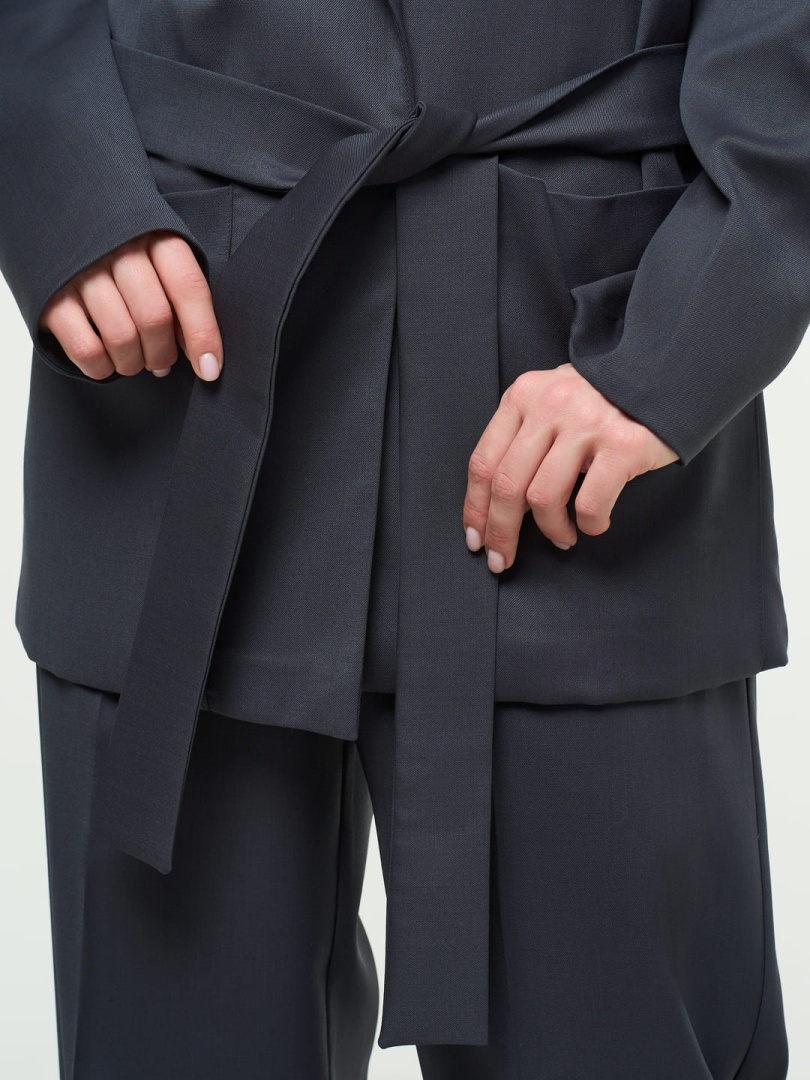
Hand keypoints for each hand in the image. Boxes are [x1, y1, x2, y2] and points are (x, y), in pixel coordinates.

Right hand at [38, 231, 222, 380]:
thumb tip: (202, 355)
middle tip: (161, 363)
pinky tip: (106, 361)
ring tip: (134, 361)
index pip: (188, 288)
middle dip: (163, 355)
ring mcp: (79, 271)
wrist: (56, 220)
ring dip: (133, 363)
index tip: (210, 369)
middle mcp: (116, 248)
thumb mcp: (157, 256)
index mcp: (153, 236)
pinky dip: (102, 368)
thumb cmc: (122, 252)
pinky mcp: (51, 296)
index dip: (203, 335)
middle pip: (154, 318)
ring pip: (122, 338)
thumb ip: (180, 296)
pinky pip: (87, 349)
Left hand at [463, 363, 678, 571]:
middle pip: (507, 485)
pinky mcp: (623, 445)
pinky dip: (589, 525)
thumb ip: (524, 437)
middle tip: (502, 559)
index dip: (475, 508)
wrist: (666, 372)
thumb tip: (499, 502)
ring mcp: (587, 424)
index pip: (483, 463)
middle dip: (500, 532)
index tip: (476, 538)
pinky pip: (589, 503)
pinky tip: (594, 524)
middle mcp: (550, 406)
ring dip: (550, 531)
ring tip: (562, 538)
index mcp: (523, 396)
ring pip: (544, 498)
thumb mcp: (552, 400)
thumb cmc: (604, 397)